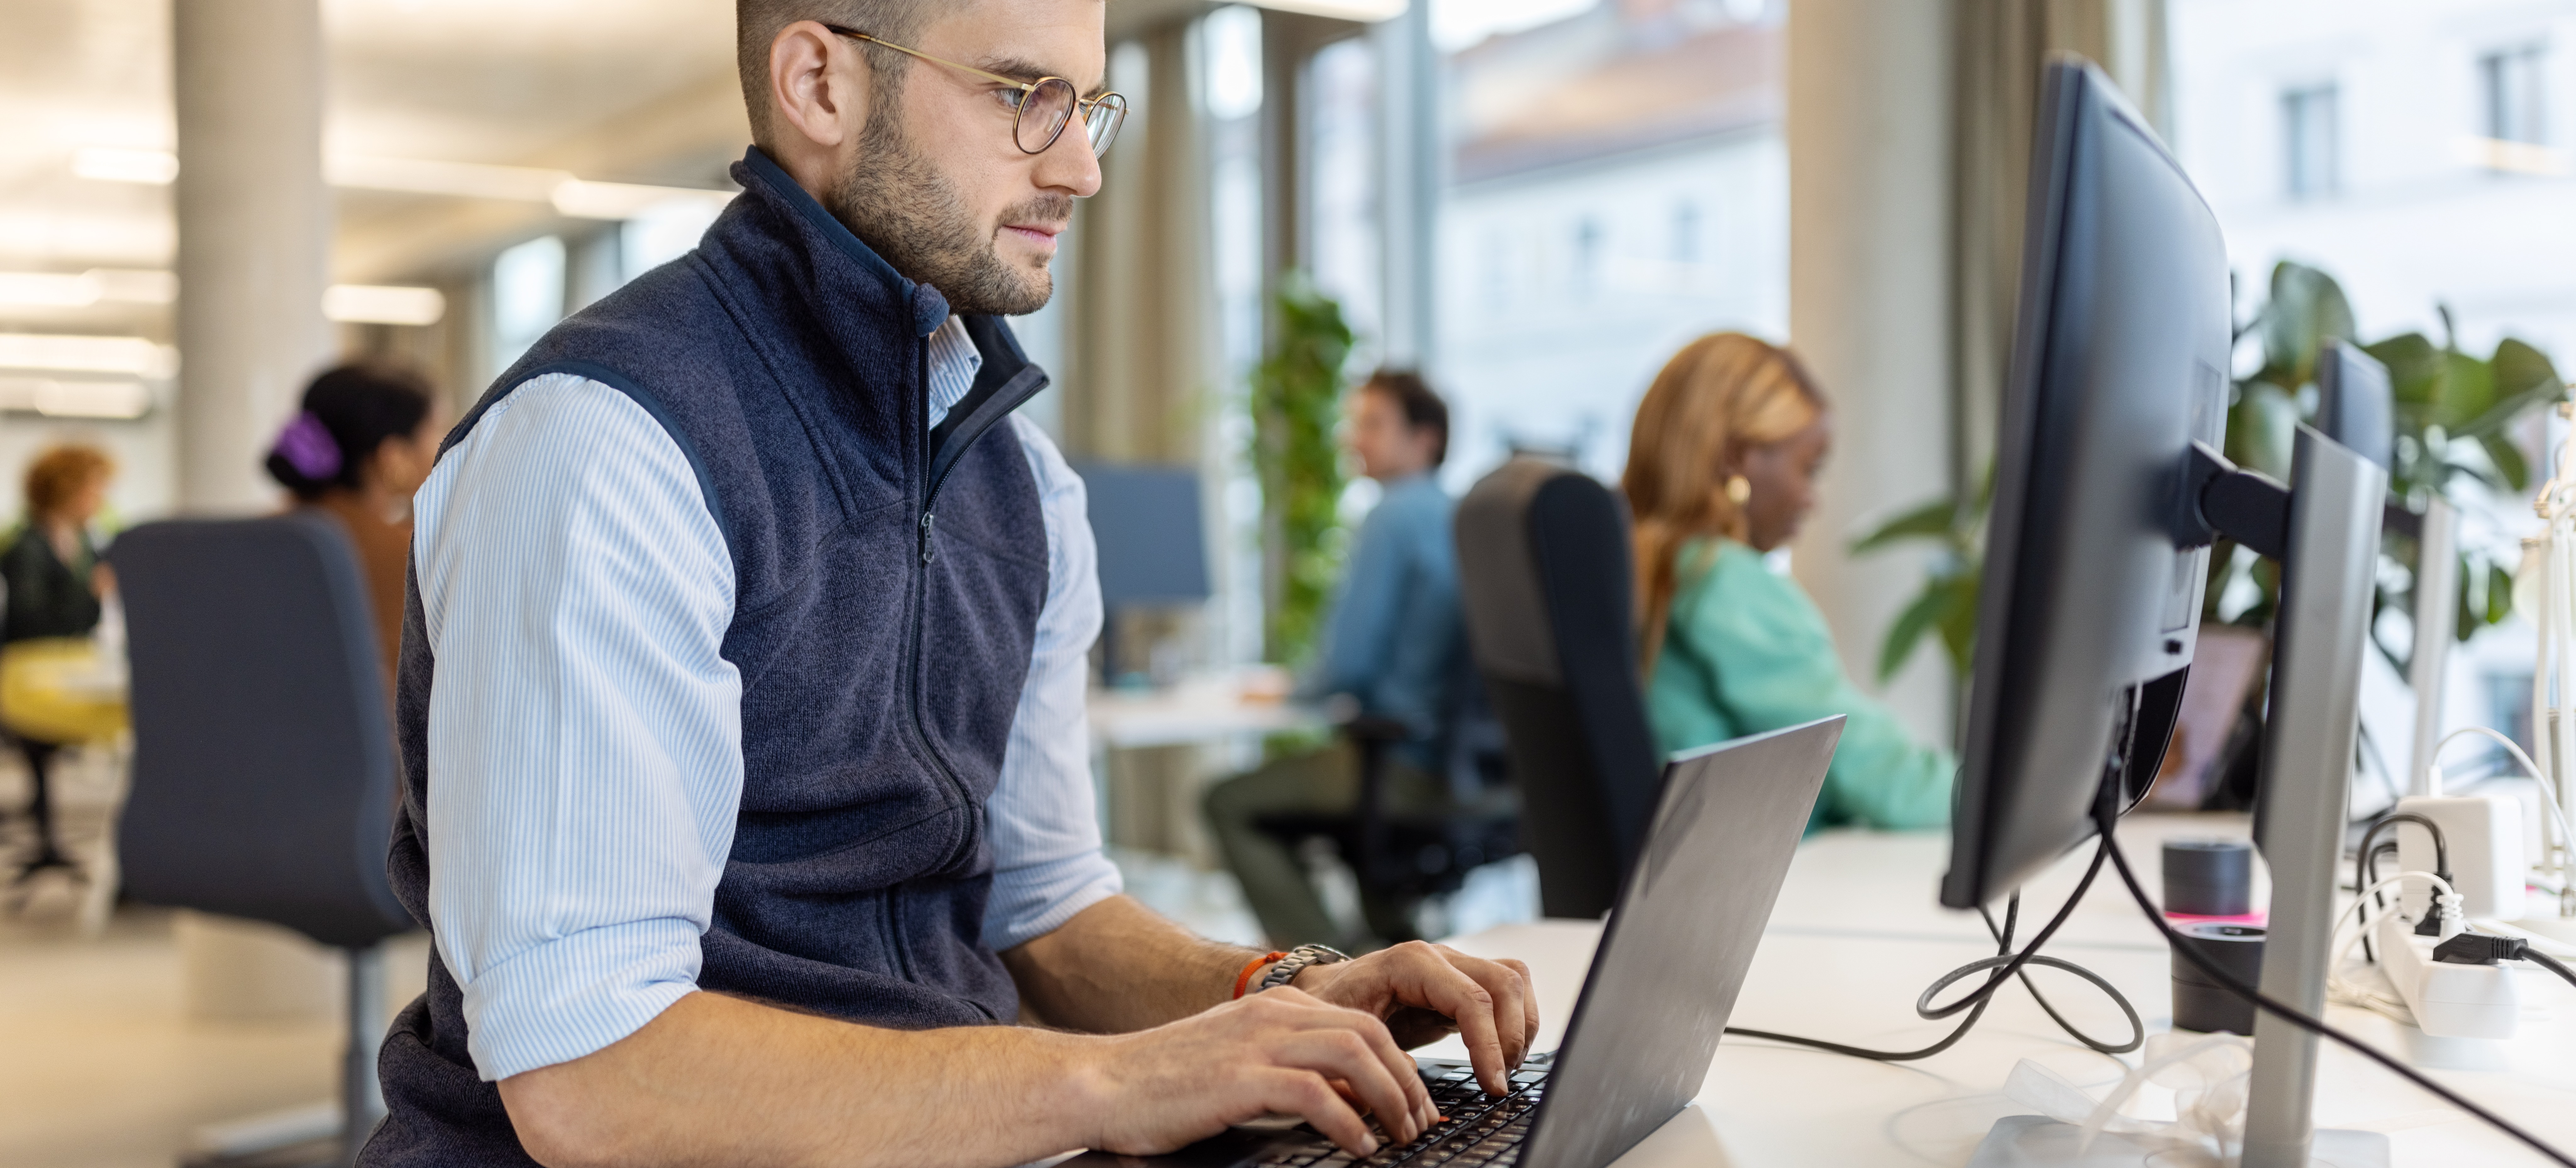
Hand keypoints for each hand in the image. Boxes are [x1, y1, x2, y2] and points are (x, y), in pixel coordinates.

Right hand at [1079, 987, 1438, 1157]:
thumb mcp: (1236, 1061)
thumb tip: (1342, 1099)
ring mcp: (1255, 1044)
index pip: (1359, 1022)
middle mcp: (1270, 1016)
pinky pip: (1315, 1093)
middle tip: (1420, 1121)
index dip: (1397, 1062)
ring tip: (1400, 1134)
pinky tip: (1359, 1145)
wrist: (1101, 1083)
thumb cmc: (1162, 1083)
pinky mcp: (1240, 1078)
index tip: (1413, 1101)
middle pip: (1368, 1033)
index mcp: (1271, 1008)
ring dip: (1388, 1097)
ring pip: (1353, 1054)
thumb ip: (1286, 1068)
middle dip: (1405, 1079)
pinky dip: (1347, 1120)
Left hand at [1288, 941, 1538, 1096]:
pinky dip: (1515, 1021)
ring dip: (1520, 1026)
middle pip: (1504, 982)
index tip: (1493, 1085)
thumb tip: (1408, 1086)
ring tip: (1505, 1068)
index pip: (1471, 999)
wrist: (1329, 990)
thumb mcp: (1345, 1030)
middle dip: (1511, 1037)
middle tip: (1499, 1081)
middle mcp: (1439, 956)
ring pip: (1513, 979)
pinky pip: (1506, 990)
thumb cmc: (1333, 1008)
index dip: (1489, 1045)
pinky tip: (1502, 1054)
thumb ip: (1376, 1054)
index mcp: (1410, 963)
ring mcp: (1455, 965)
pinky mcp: (1463, 982)